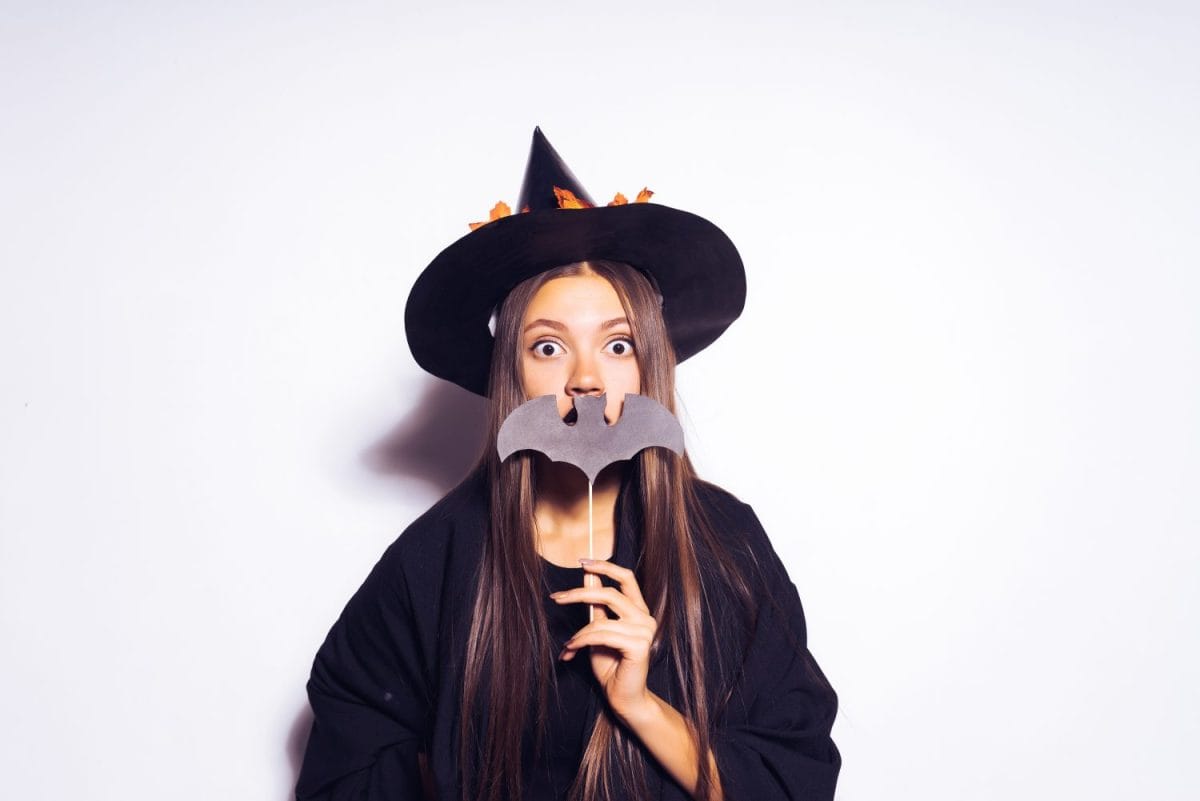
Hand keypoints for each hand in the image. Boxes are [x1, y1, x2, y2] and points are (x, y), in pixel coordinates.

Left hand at [549, 559, 657, 719]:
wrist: (622, 698)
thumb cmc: (610, 666)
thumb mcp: (599, 630)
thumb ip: (597, 606)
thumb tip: (588, 578)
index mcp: (639, 610)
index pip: (626, 577)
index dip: (605, 567)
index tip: (582, 562)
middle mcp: (645, 618)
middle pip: (610, 594)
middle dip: (579, 594)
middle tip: (557, 598)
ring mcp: (645, 632)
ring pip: (601, 620)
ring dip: (578, 633)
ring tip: (567, 645)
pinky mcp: (639, 646)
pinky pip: (601, 635)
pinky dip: (581, 642)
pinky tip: (572, 651)